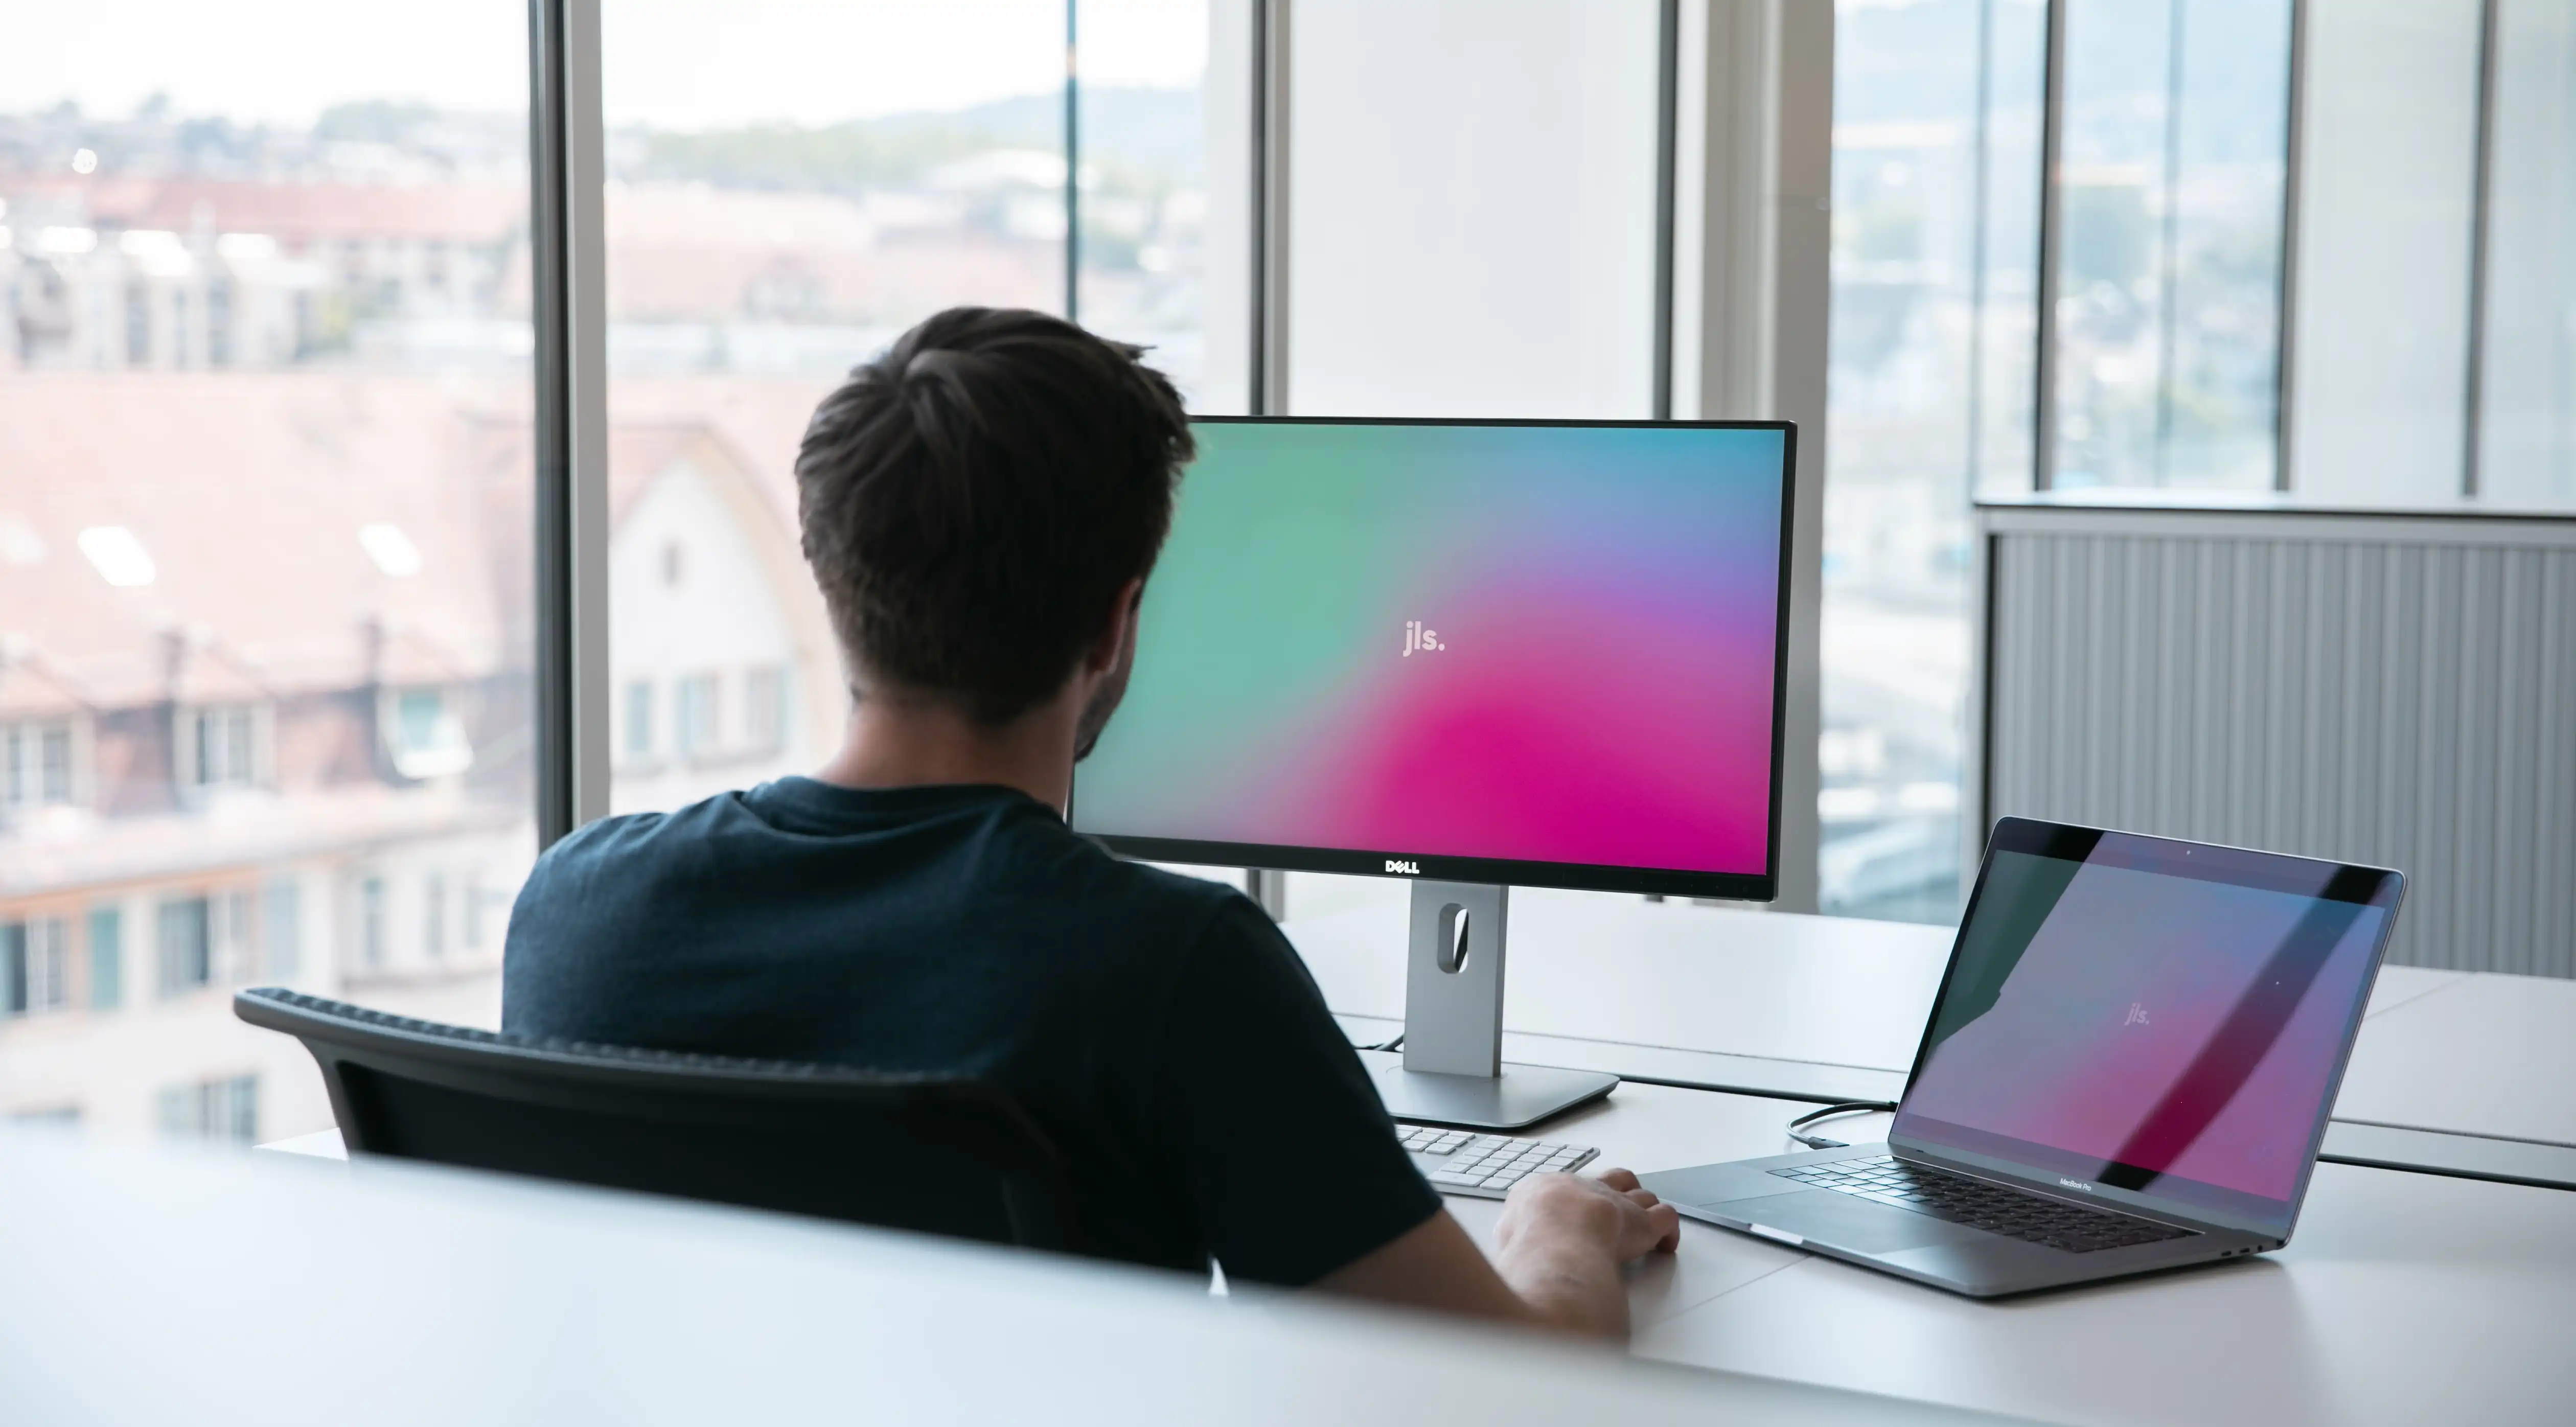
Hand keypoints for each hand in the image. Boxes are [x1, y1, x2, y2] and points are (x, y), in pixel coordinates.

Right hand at [1495, 1166, 1681, 1263]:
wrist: (1558, 1238)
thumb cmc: (1531, 1238)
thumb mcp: (1507, 1233)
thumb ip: (1511, 1232)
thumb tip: (1508, 1239)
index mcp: (1552, 1188)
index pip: (1566, 1187)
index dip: (1576, 1201)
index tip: (1577, 1212)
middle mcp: (1589, 1189)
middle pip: (1612, 1179)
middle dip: (1618, 1191)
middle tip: (1620, 1209)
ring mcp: (1618, 1203)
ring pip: (1641, 1195)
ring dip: (1644, 1210)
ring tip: (1645, 1225)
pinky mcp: (1644, 1223)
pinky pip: (1665, 1219)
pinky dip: (1669, 1231)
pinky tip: (1666, 1244)